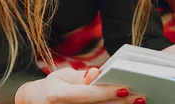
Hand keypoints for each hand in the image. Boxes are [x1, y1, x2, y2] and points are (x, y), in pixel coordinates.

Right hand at [16, 67, 146, 103]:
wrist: (34, 103)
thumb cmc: (51, 87)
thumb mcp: (61, 76)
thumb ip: (80, 77)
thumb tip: (97, 74)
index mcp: (59, 95)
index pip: (87, 95)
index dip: (107, 92)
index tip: (126, 88)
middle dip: (120, 103)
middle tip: (140, 98)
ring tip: (137, 102)